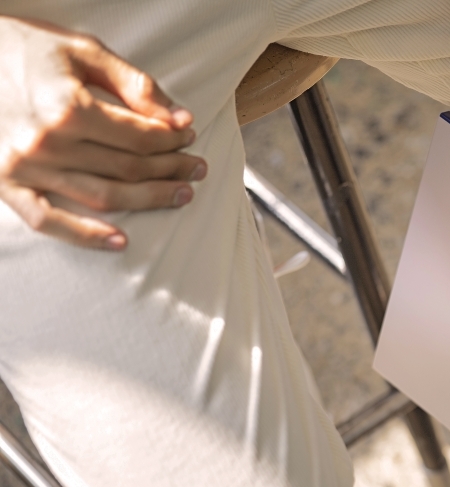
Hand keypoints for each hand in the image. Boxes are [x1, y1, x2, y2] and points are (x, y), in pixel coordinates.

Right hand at [0, 17, 205, 249]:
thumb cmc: (26, 49)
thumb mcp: (83, 51)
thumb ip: (134, 84)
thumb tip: (181, 118)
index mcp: (68, 107)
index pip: (141, 137)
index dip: (173, 139)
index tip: (189, 136)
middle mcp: (47, 142)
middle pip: (129, 168)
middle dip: (171, 169)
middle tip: (197, 169)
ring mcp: (25, 168)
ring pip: (105, 196)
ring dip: (150, 199)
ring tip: (181, 194)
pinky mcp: (5, 184)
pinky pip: (48, 221)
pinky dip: (86, 236)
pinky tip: (120, 241)